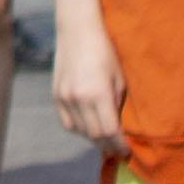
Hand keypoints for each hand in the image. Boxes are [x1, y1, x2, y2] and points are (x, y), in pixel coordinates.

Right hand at [50, 15, 122, 150]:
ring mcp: (64, 97)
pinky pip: (67, 122)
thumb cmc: (105, 51)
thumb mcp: (119, 78)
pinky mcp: (55, 95)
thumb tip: (119, 127)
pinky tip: (88, 127)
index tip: (127, 152)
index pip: (110, 131)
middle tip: (117, 151)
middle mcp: (79, 98)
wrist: (77, 31)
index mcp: (98, 93)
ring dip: (93, 139)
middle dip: (108, 146)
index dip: (120, 145)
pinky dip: (79, 129)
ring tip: (104, 140)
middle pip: (94, 135)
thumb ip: (117, 105)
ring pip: (79, 131)